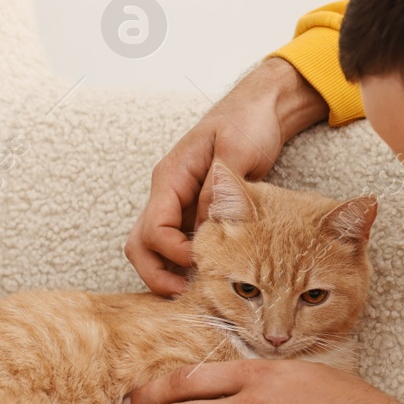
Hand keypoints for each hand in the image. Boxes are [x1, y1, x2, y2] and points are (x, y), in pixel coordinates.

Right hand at [126, 58, 327, 294]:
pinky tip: (206, 276)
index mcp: (171, 177)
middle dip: (156, 273)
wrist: (261, 108)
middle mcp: (168, 193)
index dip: (173, 252)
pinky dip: (182, 265)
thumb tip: (206, 228)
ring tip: (192, 293)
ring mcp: (179, 204)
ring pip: (154, 248)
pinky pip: (177, 244)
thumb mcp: (236, 150)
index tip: (202, 263)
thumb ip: (218, 189)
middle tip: (182, 295)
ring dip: (166, 273)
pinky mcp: (195, 212)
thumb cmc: (247, 122)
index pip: (155, 227)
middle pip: (141, 244)